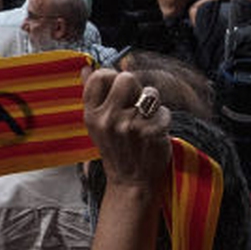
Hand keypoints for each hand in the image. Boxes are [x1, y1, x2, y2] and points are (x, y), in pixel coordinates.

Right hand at [82, 68, 169, 192]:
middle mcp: (107, 119)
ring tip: (146, 120)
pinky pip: (164, 110)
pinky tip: (154, 133)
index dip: (113, 78)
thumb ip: (93, 94)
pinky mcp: (150, 133)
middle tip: (135, 106)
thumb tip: (87, 67)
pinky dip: (163, 120)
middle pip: (127, 78)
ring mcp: (129, 126)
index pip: (100, 76)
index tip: (119, 91)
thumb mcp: (97, 124)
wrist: (131, 182)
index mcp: (91, 115)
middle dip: (135, 88)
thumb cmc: (116, 148)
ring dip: (152, 104)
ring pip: (150, 93)